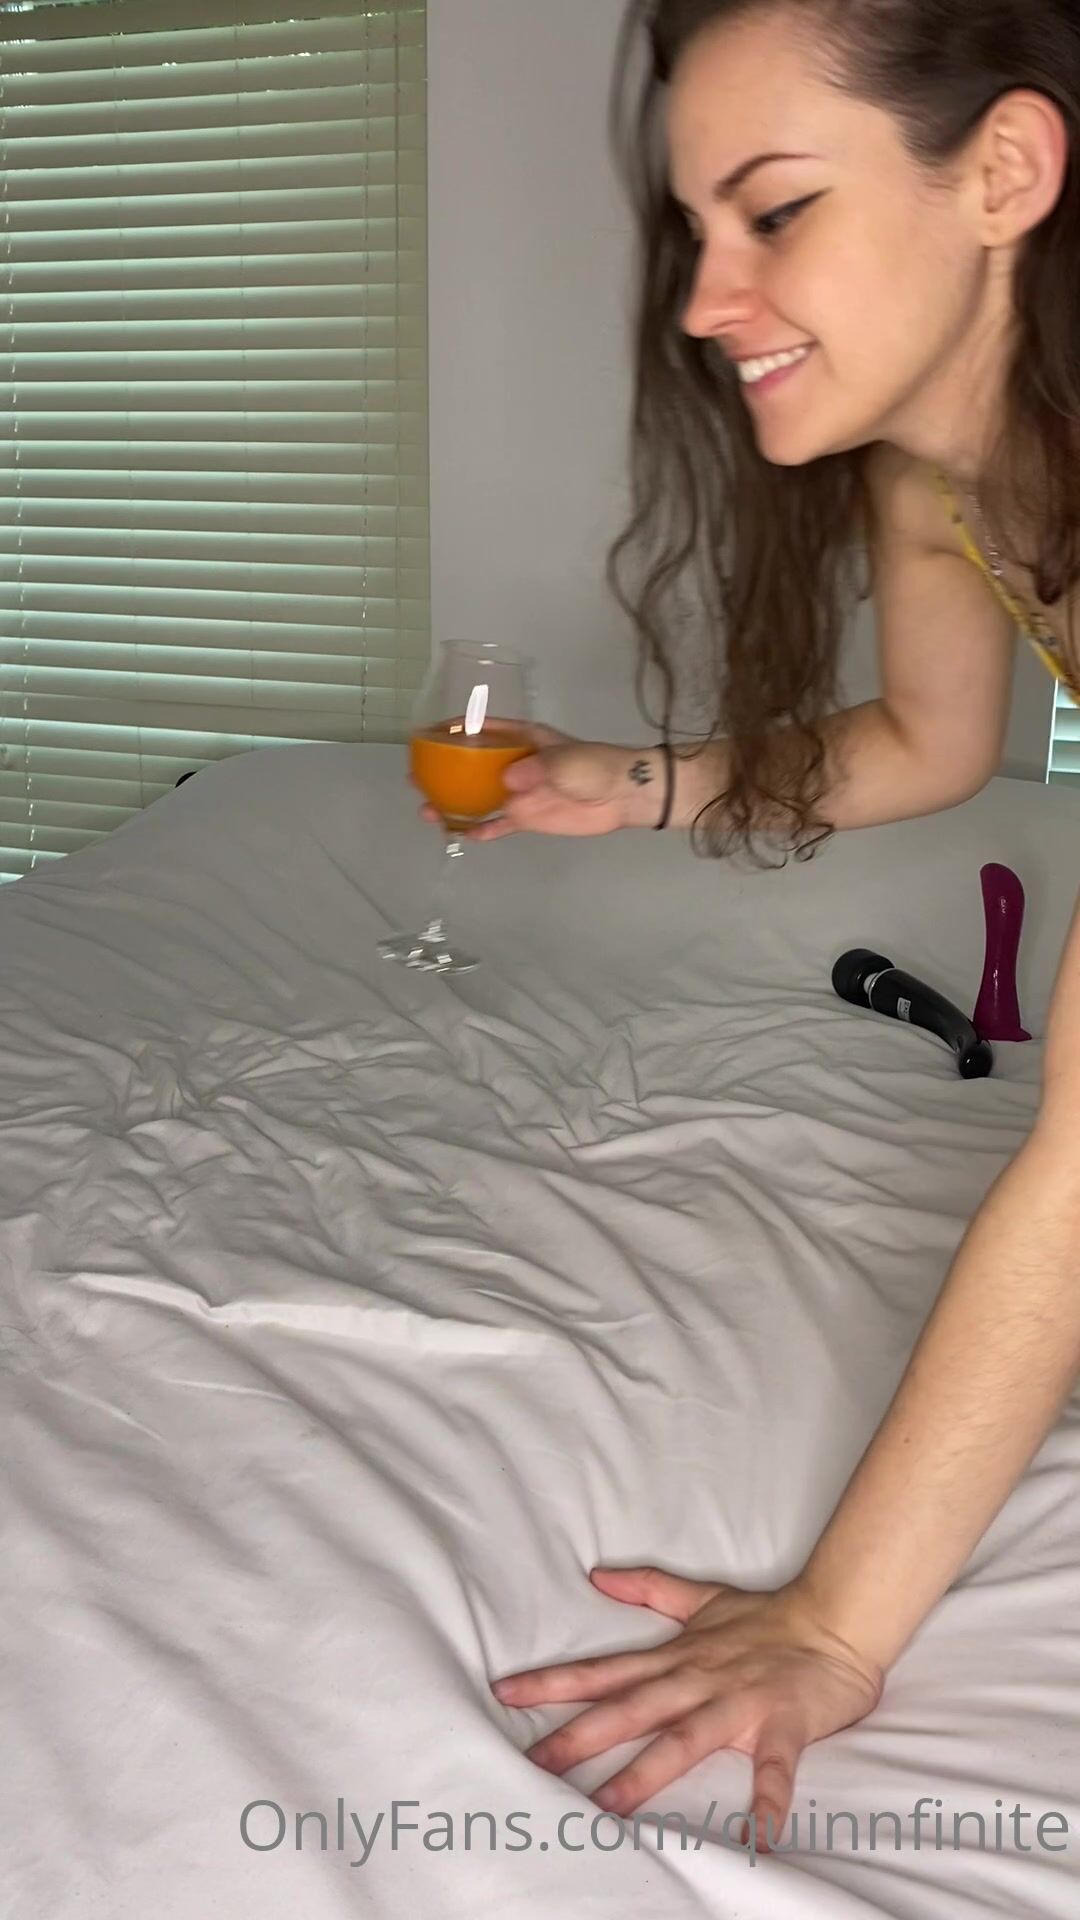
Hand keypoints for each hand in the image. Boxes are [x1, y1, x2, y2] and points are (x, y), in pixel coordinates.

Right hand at [415, 727, 661, 840]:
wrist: (625, 796)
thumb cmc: (597, 768)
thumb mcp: (567, 762)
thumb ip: (537, 770)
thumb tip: (506, 781)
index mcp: (523, 740)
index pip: (483, 730)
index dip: (455, 729)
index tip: (427, 733)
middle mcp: (516, 764)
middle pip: (472, 766)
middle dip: (444, 771)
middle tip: (416, 779)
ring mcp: (520, 792)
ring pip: (479, 797)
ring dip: (455, 804)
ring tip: (428, 811)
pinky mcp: (529, 818)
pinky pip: (499, 824)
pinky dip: (481, 829)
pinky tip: (461, 835)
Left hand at [491, 1565, 883, 1852]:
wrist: (836, 1620)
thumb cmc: (768, 1617)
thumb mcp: (701, 1599)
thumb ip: (649, 1589)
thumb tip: (598, 1575)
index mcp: (676, 1657)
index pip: (605, 1671)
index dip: (555, 1682)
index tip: (507, 1694)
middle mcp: (697, 1680)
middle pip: (630, 1709)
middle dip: (581, 1736)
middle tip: (535, 1763)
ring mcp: (738, 1702)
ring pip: (685, 1739)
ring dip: (647, 1772)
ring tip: (609, 1807)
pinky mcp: (782, 1724)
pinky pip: (775, 1768)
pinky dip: (768, 1800)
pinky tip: (760, 1837)